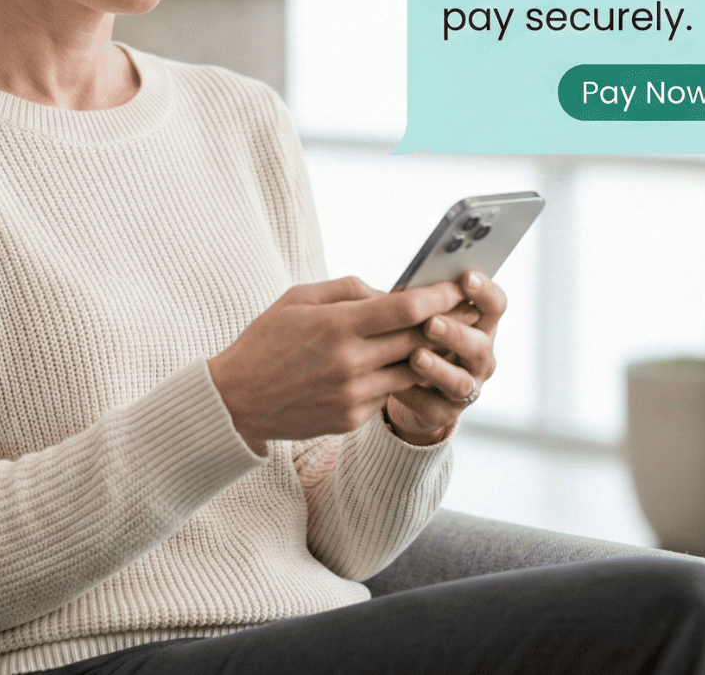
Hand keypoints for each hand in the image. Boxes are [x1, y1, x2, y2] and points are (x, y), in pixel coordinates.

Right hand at [207, 276, 465, 455]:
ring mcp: (353, 395)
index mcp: (337, 326)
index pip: (405, 309)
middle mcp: (350, 362)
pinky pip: (389, 393)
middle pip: (419, 340)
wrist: (236, 401)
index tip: (458, 286)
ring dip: (430, 355)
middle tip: (468, 309)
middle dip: (447, 322)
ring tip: (444, 338)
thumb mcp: (298, 299)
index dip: (439, 296)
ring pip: (413, 371)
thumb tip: (391, 292)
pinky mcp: (352, 418)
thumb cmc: (266, 341)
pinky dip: (398, 377)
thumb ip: (348, 290)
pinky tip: (402, 365)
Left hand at [383, 271, 505, 444]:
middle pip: (479, 345)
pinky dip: (415, 395)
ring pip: (461, 381)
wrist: (406, 387)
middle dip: (455, 333)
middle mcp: (479, 356)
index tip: (466, 277)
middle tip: (430, 322)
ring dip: (439, 368)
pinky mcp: (445, 413)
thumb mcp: (414, 316)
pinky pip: (434, 407)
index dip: (484, 292)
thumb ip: (409, 302)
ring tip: (416, 357)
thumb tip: (387, 287)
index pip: (494, 305)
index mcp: (478, 324)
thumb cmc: (413, 338)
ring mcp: (467, 386)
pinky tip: (396, 386)